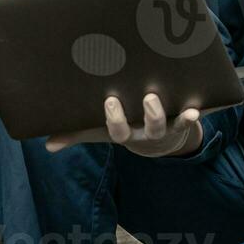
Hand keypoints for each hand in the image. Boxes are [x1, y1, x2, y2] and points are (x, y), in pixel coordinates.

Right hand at [47, 94, 201, 158]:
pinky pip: (188, 121)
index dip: (116, 119)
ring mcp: (165, 128)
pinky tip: (195, 109)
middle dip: (147, 114)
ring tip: (160, 96)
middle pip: (148, 129)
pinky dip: (192, 117)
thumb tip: (48, 146)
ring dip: (167, 112)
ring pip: (167, 124)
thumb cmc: (124, 127)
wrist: (158, 141)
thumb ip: (75, 134)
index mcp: (126, 133)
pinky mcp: (181, 122)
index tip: (111, 100)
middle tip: (144, 97)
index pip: (119, 131)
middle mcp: (147, 133)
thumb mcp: (99, 131)